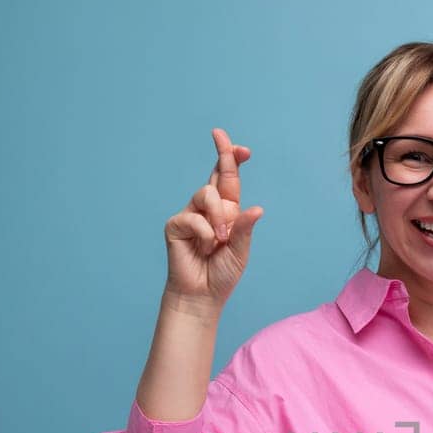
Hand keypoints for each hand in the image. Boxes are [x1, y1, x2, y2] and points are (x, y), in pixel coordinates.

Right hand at [163, 127, 265, 307]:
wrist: (203, 294)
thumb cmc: (222, 273)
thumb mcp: (241, 250)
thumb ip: (245, 228)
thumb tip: (256, 208)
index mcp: (227, 211)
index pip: (228, 179)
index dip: (232, 160)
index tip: (243, 149)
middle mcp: (208, 208)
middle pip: (216, 176)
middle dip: (224, 156)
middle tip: (221, 137)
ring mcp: (190, 214)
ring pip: (206, 195)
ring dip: (219, 218)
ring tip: (220, 241)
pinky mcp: (176, 225)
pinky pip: (194, 218)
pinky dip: (206, 234)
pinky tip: (205, 248)